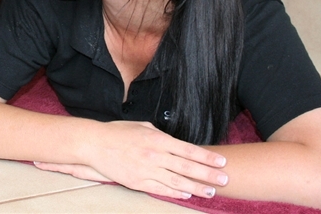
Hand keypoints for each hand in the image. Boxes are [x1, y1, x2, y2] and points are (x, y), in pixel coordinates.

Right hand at [35, 121, 227, 199]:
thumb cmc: (118, 132)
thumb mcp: (143, 127)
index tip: (221, 161)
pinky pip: (160, 189)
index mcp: (158, 139)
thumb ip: (161, 135)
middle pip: (187, 168)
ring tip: (211, 191)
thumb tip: (175, 143)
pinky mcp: (137, 181)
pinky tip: (187, 194)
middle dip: (208, 174)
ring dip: (196, 187)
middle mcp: (155, 155)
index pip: (188, 150)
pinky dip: (175, 193)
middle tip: (225, 179)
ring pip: (177, 182)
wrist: (95, 144)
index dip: (206, 157)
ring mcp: (146, 170)